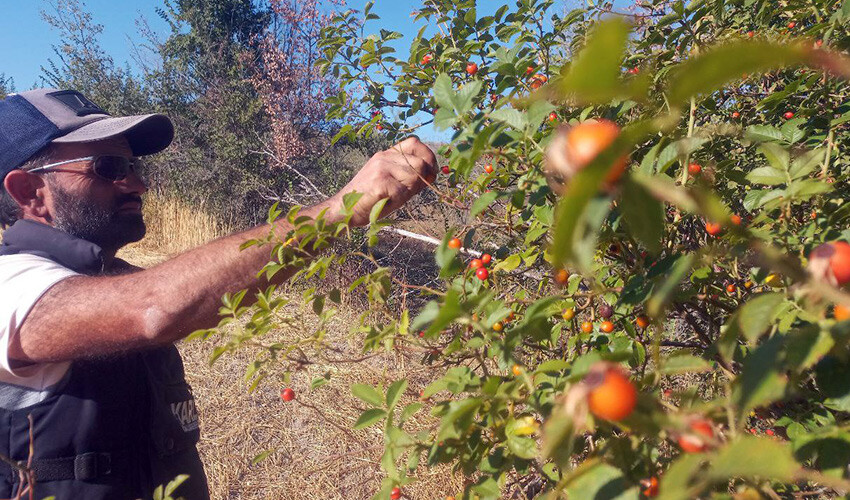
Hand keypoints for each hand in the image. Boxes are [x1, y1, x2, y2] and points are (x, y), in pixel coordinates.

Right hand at [322, 136, 437, 226]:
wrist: (343, 209)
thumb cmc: (369, 199)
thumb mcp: (391, 182)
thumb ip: (409, 175)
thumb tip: (433, 173)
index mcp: (386, 155)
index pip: (415, 143)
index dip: (428, 156)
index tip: (430, 172)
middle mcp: (384, 157)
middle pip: (420, 163)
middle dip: (422, 179)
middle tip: (410, 192)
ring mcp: (381, 168)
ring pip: (414, 177)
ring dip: (409, 192)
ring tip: (392, 198)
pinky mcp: (380, 183)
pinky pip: (403, 192)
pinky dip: (399, 201)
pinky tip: (385, 202)